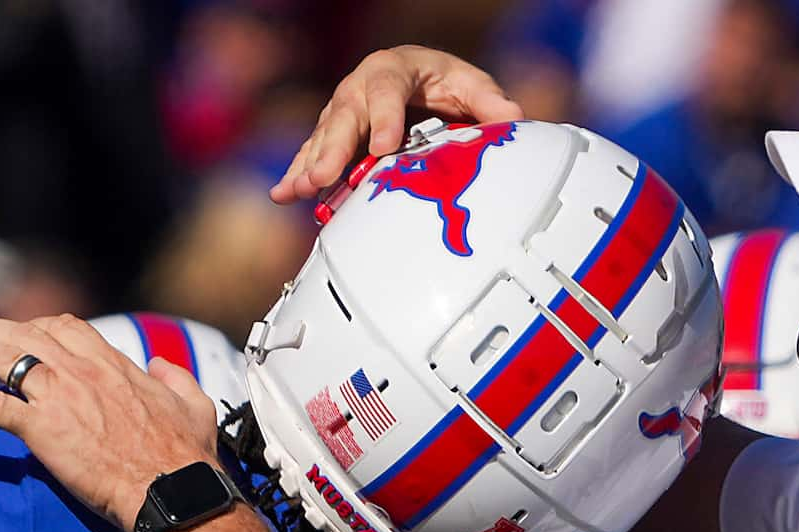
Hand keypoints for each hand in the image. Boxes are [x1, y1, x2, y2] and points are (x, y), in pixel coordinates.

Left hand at [0, 315, 219, 531]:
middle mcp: (84, 372)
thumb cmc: (186, 454)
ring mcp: (61, 397)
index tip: (25, 332)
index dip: (40, 326)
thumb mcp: (194, 404)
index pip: (68, 328)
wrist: (170, 488)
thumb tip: (161, 364)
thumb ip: (177, 377)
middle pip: (27, 334)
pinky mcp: (42, 429)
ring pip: (4, 358)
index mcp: (116, 365)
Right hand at [270, 45, 522, 204]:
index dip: (384, 118)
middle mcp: (360, 87)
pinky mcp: (334, 134)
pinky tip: (282, 194)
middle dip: (334, 148)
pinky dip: (297, 173)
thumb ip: (489, 102)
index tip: (384, 147)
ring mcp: (343, 111)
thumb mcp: (469, 85)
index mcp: (393, 69)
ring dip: (308, 165)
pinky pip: (313, 152)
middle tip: (325, 177)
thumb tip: (515, 120)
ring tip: (295, 191)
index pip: (386, 91)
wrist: (416, 76)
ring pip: (323, 137)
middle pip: (344, 116)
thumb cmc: (442, 81)